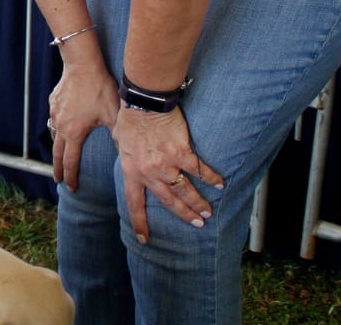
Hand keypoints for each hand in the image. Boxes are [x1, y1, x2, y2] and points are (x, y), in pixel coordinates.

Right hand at [48, 62, 118, 189]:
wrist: (82, 65)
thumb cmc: (99, 89)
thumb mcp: (113, 115)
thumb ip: (119, 136)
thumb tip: (128, 154)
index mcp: (74, 133)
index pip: (70, 162)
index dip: (71, 177)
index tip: (71, 188)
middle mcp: (60, 125)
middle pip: (56, 153)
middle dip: (58, 168)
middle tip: (57, 179)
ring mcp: (55, 112)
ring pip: (53, 134)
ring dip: (56, 147)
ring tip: (58, 155)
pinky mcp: (54, 100)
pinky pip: (54, 117)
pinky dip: (57, 125)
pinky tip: (62, 123)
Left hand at [111, 105, 223, 243]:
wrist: (144, 102)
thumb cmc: (131, 117)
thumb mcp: (120, 140)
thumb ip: (125, 153)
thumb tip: (126, 155)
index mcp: (131, 170)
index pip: (135, 202)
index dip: (140, 221)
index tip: (144, 238)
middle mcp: (149, 172)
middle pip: (168, 201)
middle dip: (183, 214)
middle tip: (196, 224)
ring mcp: (167, 164)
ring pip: (185, 190)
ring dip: (198, 203)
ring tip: (207, 213)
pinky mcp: (182, 153)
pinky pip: (199, 170)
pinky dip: (211, 178)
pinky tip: (220, 184)